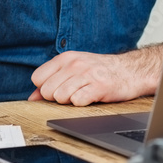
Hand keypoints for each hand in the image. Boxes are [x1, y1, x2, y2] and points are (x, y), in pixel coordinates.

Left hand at [28, 46, 162, 105]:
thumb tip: (32, 97)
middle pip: (47, 91)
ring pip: (60, 97)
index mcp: (66, 58)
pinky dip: (82, 103)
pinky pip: (77, 101)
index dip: (45, 88)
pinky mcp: (99, 87)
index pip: (37, 78)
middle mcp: (75, 64)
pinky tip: (91, 97)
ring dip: (70, 101)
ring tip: (83, 93)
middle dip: (57, 97)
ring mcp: (87, 75)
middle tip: (73, 92)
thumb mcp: (74, 69)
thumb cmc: (100, 71)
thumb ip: (52, 80)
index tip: (58, 88)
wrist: (130, 70)